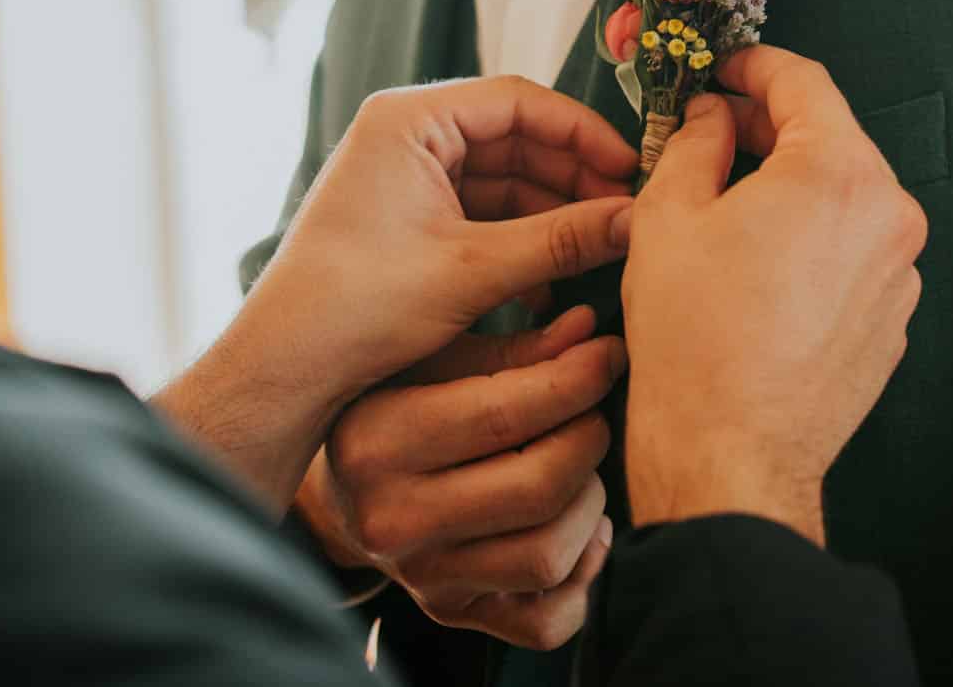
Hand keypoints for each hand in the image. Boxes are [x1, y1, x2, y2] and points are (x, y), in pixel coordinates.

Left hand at [161, 78, 637, 511]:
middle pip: (515, 138)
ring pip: (504, 181)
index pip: (519, 100)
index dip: (583, 133)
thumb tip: (637, 220)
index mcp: (409, 119)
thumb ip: (562, 240)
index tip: (632, 171)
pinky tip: (555, 282)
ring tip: (601, 251)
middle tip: (626, 217)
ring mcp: (406, 177)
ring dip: (552, 216)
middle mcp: (405, 136)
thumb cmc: (360, 304)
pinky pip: (482, 214)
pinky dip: (521, 241)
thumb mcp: (474, 270)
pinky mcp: (409, 220)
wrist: (288, 366)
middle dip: (573, 179)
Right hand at [298, 305, 623, 650]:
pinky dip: (582, 572)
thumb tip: (589, 332)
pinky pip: (547, 621)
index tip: (609, 354)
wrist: (342, 491)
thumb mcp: (434, 360)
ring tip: (576, 468)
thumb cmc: (397, 403)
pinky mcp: (452, 614)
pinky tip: (572, 528)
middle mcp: (392, 519)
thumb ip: (513, 348)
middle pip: (539, 488)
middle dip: (588, 439)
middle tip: (590, 412)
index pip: (505, 414)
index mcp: (376, 441)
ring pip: (549, 556)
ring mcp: (423, 577)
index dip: (577, 380)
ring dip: (588, 504)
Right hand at [621, 46, 926, 546]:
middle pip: (829, 140)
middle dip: (768, 130)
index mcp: (839, 173)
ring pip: (841, 199)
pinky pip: (851, 252)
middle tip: (710, 133)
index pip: (804, 83)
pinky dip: (809, 240)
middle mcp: (889, 215)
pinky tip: (756, 266)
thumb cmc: (696, 338)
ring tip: (725, 207)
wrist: (730, 453)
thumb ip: (696, 142)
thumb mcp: (669, 214)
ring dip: (789, 188)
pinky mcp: (892, 320)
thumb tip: (713, 118)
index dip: (755, 66)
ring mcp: (899, 273)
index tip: (723, 69)